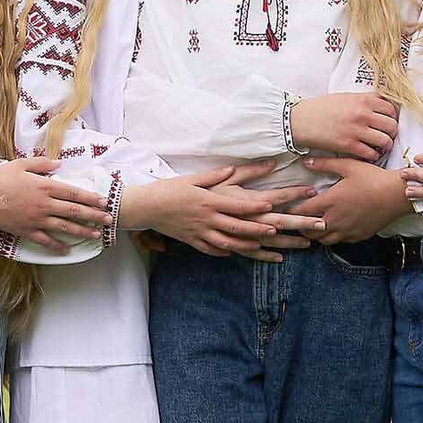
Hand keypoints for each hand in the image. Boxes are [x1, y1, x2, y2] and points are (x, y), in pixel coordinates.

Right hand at [0, 155, 108, 248]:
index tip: (104, 202)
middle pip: (74, 211)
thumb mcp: (20, 165)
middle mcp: (44, 204)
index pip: (74, 193)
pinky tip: (67, 249)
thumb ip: (42, 164)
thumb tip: (60, 164)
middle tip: (109, 220)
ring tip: (96, 235)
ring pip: (65, 228)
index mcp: (44, 186)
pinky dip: (57, 246)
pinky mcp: (27, 231)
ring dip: (82, 232)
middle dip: (94, 216)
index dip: (91, 198)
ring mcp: (36, 220)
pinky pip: (45, 240)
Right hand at [123, 165, 321, 260]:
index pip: (237, 205)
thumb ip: (214, 176)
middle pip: (237, 227)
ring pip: (228, 243)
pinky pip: (212, 250)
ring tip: (263, 246)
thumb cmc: (169, 189)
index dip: (255, 206)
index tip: (272, 205)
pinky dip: (226, 252)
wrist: (145, 208)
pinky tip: (236, 253)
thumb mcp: (192, 179)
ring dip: (247, 245)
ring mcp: (200, 233)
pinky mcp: (193, 241)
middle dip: (258, 229)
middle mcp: (207, 219)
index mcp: (209, 201)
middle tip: (276, 230)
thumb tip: (232, 168)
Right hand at [287, 91, 398, 161]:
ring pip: (385, 141)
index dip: (392, 117)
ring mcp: (356, 130)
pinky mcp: (348, 145)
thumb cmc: (322, 108)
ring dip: (384, 146)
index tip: (387, 122)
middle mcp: (363, 114)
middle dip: (391, 132)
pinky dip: (373, 155)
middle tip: (386, 135)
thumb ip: (364, 100)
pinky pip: (371, 153)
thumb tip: (382, 104)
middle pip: (391, 126)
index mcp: (363, 99)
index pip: (391, 109)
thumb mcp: (346, 97)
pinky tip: (369, 153)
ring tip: (379, 146)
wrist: (301, 120)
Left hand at [295, 156, 412, 243]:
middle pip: (308, 230)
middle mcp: (335, 220)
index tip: (288, 207)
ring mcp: (346, 230)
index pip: (301, 211)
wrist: (397, 195)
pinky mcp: (357, 236)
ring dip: (315, 234)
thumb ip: (325, 164)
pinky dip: (332, 236)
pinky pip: (338, 241)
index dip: (292, 210)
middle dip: (300, 225)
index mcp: (330, 202)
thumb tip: (305, 161)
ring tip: (313, 225)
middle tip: (298, 218)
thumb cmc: (373, 178)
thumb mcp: (348, 165)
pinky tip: (333, 228)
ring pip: (322, 240)